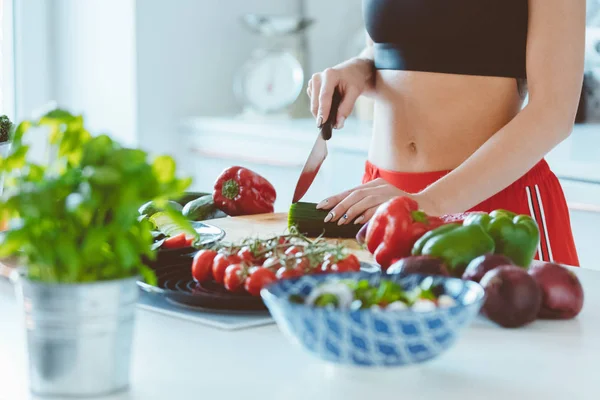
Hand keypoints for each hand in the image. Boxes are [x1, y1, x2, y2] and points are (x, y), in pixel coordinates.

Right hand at [307, 57, 373, 128]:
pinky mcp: (311, 87)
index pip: (324, 96)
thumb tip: (338, 124)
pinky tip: (331, 105)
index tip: (322, 124)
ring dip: (322, 113)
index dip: (323, 111)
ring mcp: (312, 82)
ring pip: (314, 105)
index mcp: (329, 75)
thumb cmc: (354, 79)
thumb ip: (346, 108)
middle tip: (332, 127)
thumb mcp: (355, 92)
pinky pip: (314, 103)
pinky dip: (321, 109)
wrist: (352, 71)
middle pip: (316, 102)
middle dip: (323, 116)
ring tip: (335, 113)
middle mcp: (318, 77)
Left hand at [317, 179, 441, 224]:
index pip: (351, 191)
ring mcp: (388, 193)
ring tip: (339, 220)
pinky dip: (365, 214)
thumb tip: (342, 216)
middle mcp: (380, 186)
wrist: (427, 206)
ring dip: (349, 211)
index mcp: (375, 184)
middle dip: (339, 205)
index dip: (335, 198)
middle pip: (354, 194)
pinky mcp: (395, 202)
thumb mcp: (380, 202)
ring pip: (363, 200)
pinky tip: (356, 221)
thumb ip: (365, 206)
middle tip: (327, 217)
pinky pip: (376, 208)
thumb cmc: (400, 207)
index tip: (321, 206)